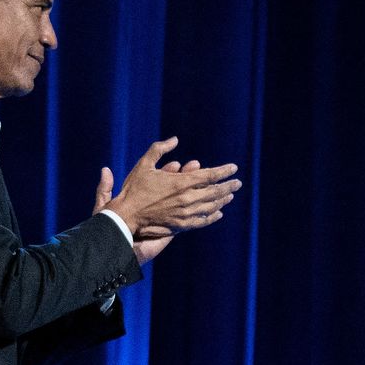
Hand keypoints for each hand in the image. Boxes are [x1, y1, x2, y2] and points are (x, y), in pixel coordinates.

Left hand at [97, 159, 194, 264]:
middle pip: (174, 188)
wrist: (117, 248)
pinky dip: (201, 211)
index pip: (158, 181)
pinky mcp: (173, 230)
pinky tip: (210, 205)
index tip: (176, 164)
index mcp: (141, 199)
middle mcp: (156, 207)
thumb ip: (104, 189)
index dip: (168, 171)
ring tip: (204, 180)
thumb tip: (105, 169)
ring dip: (195, 190)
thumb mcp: (103, 205)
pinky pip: (190, 219)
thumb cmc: (108, 228)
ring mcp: (166, 218)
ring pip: (185, 200)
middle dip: (186, 176)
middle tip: (195, 165)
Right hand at [102, 136, 239, 241]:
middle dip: (228, 186)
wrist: (126, 216)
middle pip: (215, 192)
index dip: (224, 171)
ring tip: (229, 195)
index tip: (234, 168)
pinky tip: (218, 213)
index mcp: (181, 183)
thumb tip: (174, 139)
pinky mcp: (181, 225)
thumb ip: (159, 149)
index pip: (210, 176)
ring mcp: (186, 213)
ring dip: (222, 200)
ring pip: (211, 206)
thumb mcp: (144, 164)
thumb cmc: (134, 189)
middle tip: (238, 183)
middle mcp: (187, 199)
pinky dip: (212, 216)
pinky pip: (202, 221)